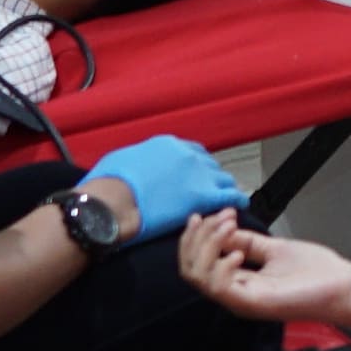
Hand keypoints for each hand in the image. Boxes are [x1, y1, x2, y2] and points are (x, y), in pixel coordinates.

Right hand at [88, 133, 245, 238]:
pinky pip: (230, 196)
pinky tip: (240, 206)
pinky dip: (237, 200)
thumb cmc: (109, 182)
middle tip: (212, 189)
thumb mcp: (121, 159)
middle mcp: (188, 155)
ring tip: (227, 199)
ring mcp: (198, 174)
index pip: (193, 153)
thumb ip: (137, 158)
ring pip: (223, 179)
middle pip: (210, 166)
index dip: (197, 166)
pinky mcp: (203, 196)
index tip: (197, 175)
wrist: (114, 202)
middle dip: (212, 177)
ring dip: (224, 188)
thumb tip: (133, 163)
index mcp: (169, 144)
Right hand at [178, 215, 350, 321]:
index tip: (214, 213)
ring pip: (198, 276)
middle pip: (189, 269)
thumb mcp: (274, 249)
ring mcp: (241, 301)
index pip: (196, 263)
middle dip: (197, 237)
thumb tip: (225, 228)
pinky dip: (220, 265)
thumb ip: (247, 242)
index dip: (196, 236)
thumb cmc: (316, 273)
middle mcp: (233, 294)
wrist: (344, 288)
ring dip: (207, 245)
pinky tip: (237, 252)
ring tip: (229, 227)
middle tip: (220, 217)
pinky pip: (219, 287)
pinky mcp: (252, 304)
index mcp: (237, 282)